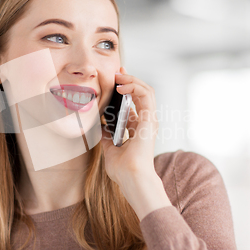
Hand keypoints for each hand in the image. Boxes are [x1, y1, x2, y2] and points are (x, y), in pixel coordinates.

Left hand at [100, 67, 171, 219]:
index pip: (135, 102)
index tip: (115, 79)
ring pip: (146, 91)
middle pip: (142, 93)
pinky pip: (146, 96)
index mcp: (139, 128)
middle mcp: (146, 122)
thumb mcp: (110, 147)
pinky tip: (122, 86)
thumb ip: (107, 135)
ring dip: (132, 80)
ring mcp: (150, 120)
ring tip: (119, 76)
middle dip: (130, 80)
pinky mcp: (150, 120)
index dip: (127, 89)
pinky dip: (135, 87)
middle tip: (117, 72)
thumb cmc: (122, 168)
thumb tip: (99, 125)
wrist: (131, 178)